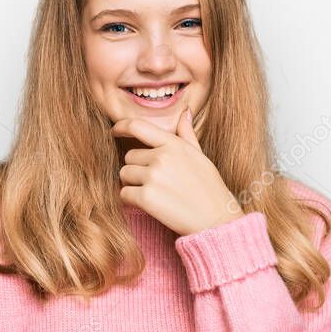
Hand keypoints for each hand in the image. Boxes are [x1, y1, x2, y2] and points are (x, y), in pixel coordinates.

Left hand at [110, 110, 244, 235]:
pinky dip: (132, 200)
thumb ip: (187, 134)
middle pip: (129, 157)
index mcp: (173, 144)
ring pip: (124, 175)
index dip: (121, 126)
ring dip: (133, 184)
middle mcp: (161, 157)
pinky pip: (124, 194)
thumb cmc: (209, 188)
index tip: (114, 130)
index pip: (138, 126)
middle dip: (137, 168)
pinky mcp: (146, 197)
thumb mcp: (200, 156)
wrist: (216, 219)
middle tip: (157, 182)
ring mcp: (153, 177)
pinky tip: (151, 205)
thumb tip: (185, 112)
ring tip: (156, 193)